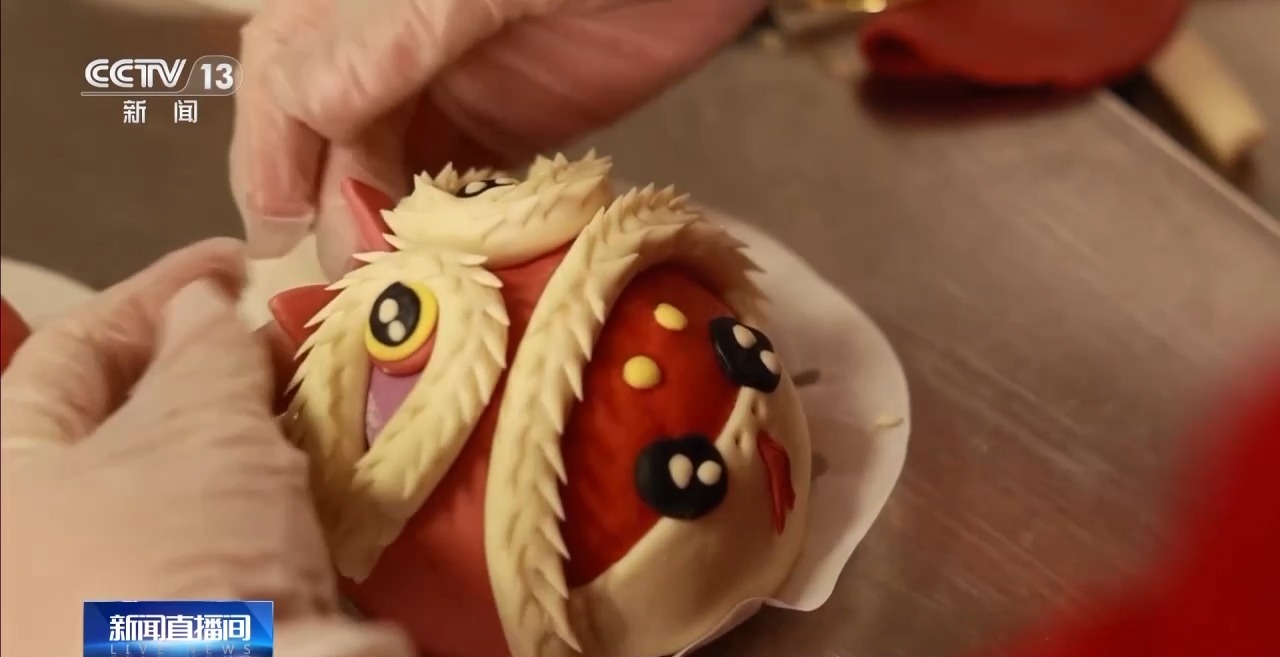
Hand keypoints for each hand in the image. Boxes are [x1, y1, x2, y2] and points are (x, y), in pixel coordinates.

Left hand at [0, 239, 411, 656]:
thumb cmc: (177, 568)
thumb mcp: (196, 433)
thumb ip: (203, 352)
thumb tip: (203, 303)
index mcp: (10, 482)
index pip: (69, 355)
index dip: (156, 294)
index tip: (236, 260)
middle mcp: (50, 544)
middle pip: (137, 420)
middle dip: (219, 366)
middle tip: (290, 331)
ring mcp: (128, 593)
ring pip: (199, 481)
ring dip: (263, 431)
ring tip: (330, 393)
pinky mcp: (203, 630)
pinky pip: (241, 537)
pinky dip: (286, 495)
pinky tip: (338, 471)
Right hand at [230, 0, 764, 278]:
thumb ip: (393, 32)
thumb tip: (305, 105)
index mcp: (351, 2)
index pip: (281, 82)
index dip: (277, 164)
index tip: (294, 241)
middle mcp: (387, 47)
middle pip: (332, 145)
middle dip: (342, 216)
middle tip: (369, 288)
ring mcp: (452, 89)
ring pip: (394, 178)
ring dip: (399, 238)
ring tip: (415, 299)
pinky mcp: (515, 124)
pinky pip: (466, 192)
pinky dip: (462, 236)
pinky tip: (470, 274)